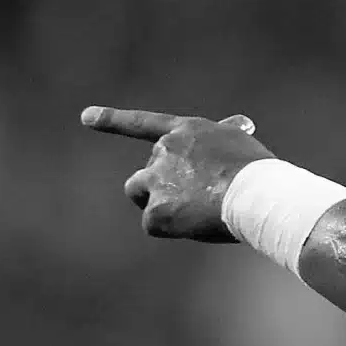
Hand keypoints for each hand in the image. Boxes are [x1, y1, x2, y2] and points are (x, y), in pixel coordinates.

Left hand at [82, 107, 275, 241]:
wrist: (257, 194)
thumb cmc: (260, 173)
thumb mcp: (242, 144)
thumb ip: (226, 139)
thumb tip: (238, 129)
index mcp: (186, 131)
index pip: (142, 124)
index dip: (112, 120)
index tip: (86, 117)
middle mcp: (165, 150)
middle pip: (147, 170)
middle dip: (163, 184)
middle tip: (195, 199)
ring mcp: (158, 180)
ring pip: (140, 193)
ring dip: (155, 202)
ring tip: (190, 212)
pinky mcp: (156, 211)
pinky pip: (154, 224)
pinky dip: (174, 228)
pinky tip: (199, 226)